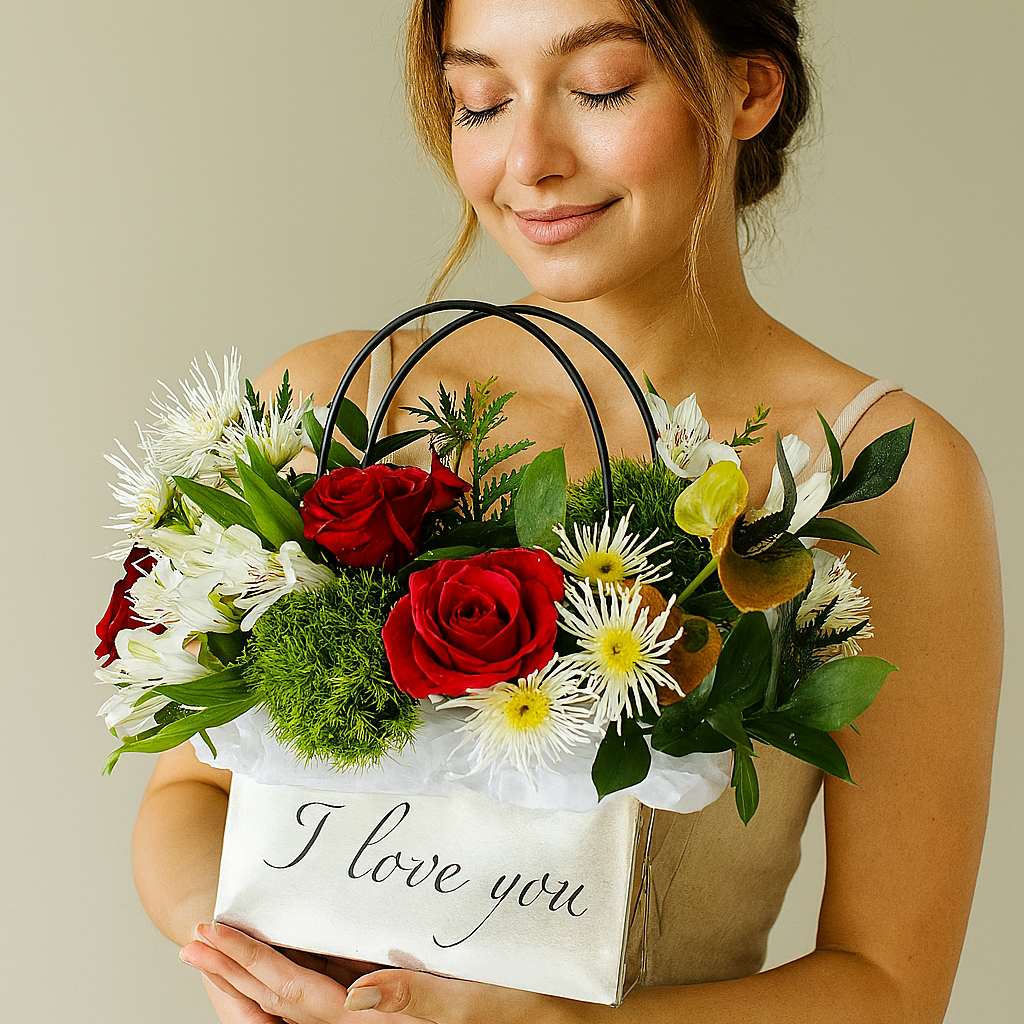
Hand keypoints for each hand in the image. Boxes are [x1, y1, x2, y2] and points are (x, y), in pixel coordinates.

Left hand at [180, 923, 556, 1023]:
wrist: (556, 1021)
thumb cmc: (521, 1009)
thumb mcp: (474, 1004)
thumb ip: (414, 1000)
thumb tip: (355, 995)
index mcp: (376, 1022)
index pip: (293, 996)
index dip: (248, 965)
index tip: (208, 936)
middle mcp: (367, 1021)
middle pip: (282, 1001)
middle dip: (234, 971)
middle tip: (192, 945)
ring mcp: (377, 1010)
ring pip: (297, 1000)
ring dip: (255, 975)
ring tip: (218, 951)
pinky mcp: (394, 997)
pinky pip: (328, 992)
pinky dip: (294, 977)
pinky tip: (286, 960)